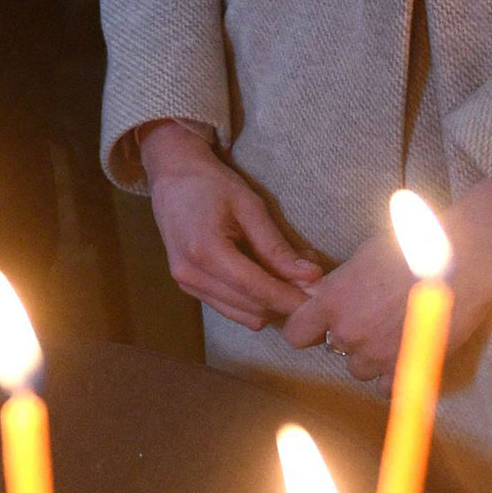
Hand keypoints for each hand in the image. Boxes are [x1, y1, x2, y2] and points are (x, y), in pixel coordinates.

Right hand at [134, 121, 326, 331]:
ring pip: (241, 315)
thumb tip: (312, 276)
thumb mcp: (250, 207)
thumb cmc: (212, 184)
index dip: (289, 298)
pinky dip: (252, 302)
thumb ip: (277, 247)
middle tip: (309, 288)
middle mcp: (191, 275)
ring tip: (291, 284)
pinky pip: (229, 308)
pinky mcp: (188, 287)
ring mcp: (186, 284)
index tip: (319, 301)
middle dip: (282, 303)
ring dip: (269, 306)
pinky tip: (267, 282)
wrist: (172, 177)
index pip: (255, 289)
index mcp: (205, 251)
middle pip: (250, 308)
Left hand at [277, 185, 491, 373]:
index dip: (307, 328)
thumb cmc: (414, 247)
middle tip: (374, 316)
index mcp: (333, 301)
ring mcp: (378, 354)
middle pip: (334, 350)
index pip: (296, 334)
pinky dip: (394, 374)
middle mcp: (349, 332)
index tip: (319, 323)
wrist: (465, 259)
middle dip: (349, 337)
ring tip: (396, 330)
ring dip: (372, 356)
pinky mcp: (408, 368)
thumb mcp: (363, 258)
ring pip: (360, 370)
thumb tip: (320, 297)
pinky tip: (407, 351)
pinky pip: (388, 385)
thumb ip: (338, 285)